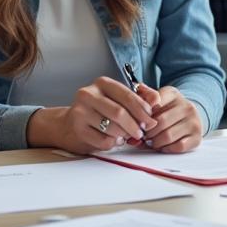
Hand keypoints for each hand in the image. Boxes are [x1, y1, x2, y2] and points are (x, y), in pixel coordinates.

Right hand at [26, 76, 158, 153]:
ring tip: (127, 135)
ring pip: (112, 128)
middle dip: (135, 125)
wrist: (69, 125)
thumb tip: (157, 100)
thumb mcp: (118, 99)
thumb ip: (140, 97)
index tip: (151, 120)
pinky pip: (104, 141)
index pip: (127, 95)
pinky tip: (114, 139)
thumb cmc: (99, 111)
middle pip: (119, 112)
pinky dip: (114, 143)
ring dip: (125, 135)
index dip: (142, 109)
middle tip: (142, 133)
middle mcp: (88, 94)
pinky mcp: (78, 129)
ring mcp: (80, 112)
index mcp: (102, 83)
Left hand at [140, 86, 202, 152]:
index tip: (137, 121)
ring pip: (168, 136)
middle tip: (141, 135)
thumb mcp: (155, 98)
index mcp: (173, 93)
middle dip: (147, 132)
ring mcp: (194, 121)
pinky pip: (178, 146)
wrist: (188, 117)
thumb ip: (143, 97)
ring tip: (150, 141)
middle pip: (160, 122)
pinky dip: (166, 148)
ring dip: (155, 142)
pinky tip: (162, 146)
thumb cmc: (166, 110)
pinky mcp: (197, 137)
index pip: (154, 100)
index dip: (143, 113)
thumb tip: (132, 102)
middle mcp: (186, 106)